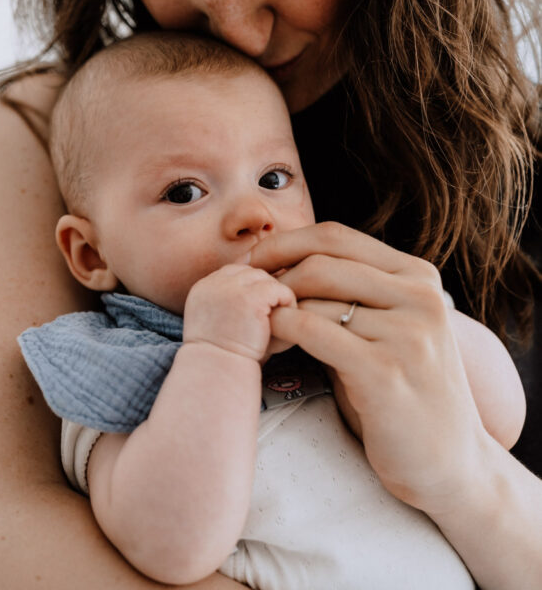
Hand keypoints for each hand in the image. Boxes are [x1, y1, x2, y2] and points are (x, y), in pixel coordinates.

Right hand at [183, 264, 296, 361]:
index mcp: (202, 288)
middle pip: (251, 273)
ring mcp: (232, 288)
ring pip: (267, 279)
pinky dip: (288, 305)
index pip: (234, 273)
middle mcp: (214, 283)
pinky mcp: (251, 298)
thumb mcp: (218, 324)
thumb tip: (268, 290)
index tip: (261, 311)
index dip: (251, 289)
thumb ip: (233, 304)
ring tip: (277, 325)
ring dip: (276, 300)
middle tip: (272, 319)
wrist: (217, 375)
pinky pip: (280, 290)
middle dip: (265, 294)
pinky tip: (284, 326)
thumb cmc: (222, 359)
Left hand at [250, 222, 487, 514]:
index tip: (253, 260)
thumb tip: (279, 259)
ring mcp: (407, 334)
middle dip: (273, 276)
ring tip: (260, 331)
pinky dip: (281, 332)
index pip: (336, 236)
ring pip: (313, 299)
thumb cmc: (403, 392)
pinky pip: (312, 332)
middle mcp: (420, 297)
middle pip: (321, 262)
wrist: (453, 466)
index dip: (285, 243)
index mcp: (419, 276)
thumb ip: (353, 290)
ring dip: (274, 311)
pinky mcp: (386, 373)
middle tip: (248, 298)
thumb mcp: (390, 326)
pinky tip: (272, 346)